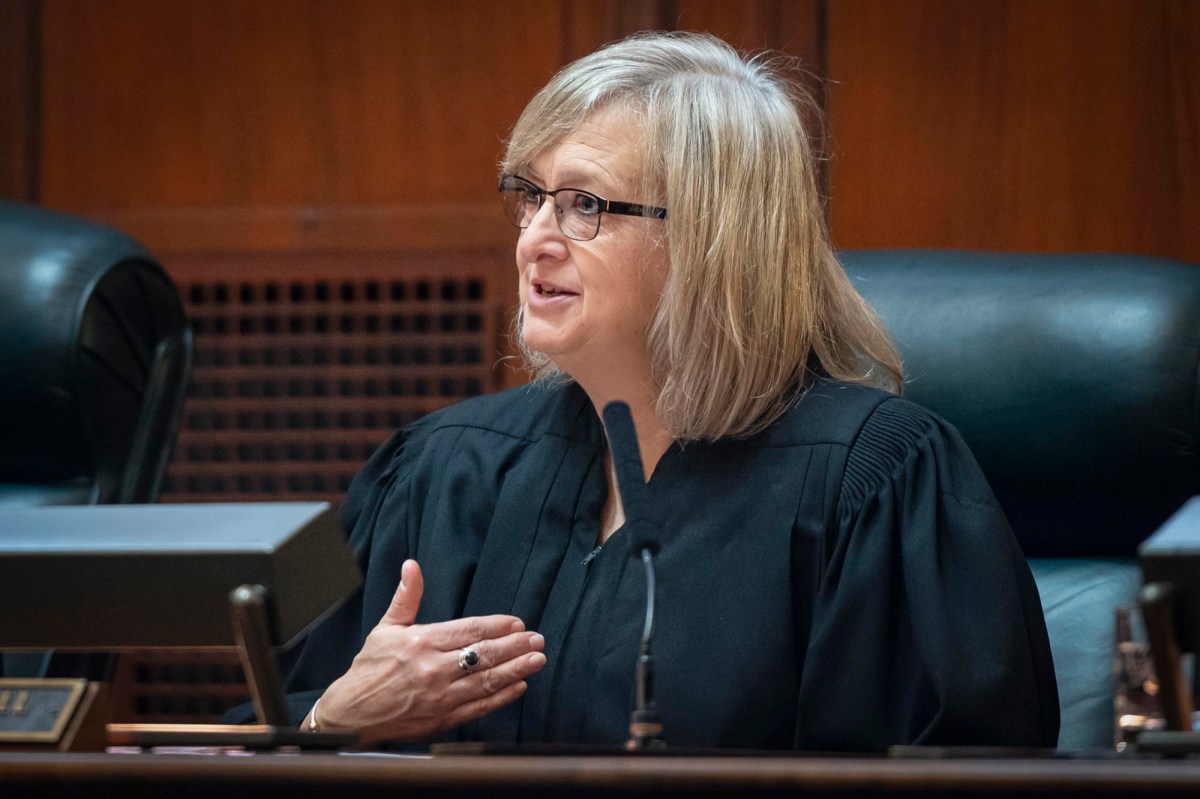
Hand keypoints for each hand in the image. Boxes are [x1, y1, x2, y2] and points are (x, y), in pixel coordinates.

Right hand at [315, 559, 545, 745]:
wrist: (350, 715)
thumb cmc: (368, 669)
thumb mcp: (385, 627)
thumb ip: (406, 597)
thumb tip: (411, 565)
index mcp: (421, 642)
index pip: (468, 631)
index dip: (496, 626)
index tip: (518, 623)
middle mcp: (432, 669)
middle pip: (483, 655)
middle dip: (514, 646)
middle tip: (537, 639)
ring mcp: (439, 697)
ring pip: (485, 681)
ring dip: (515, 670)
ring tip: (537, 660)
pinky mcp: (441, 719)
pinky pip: (478, 707)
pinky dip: (500, 698)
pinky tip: (518, 687)